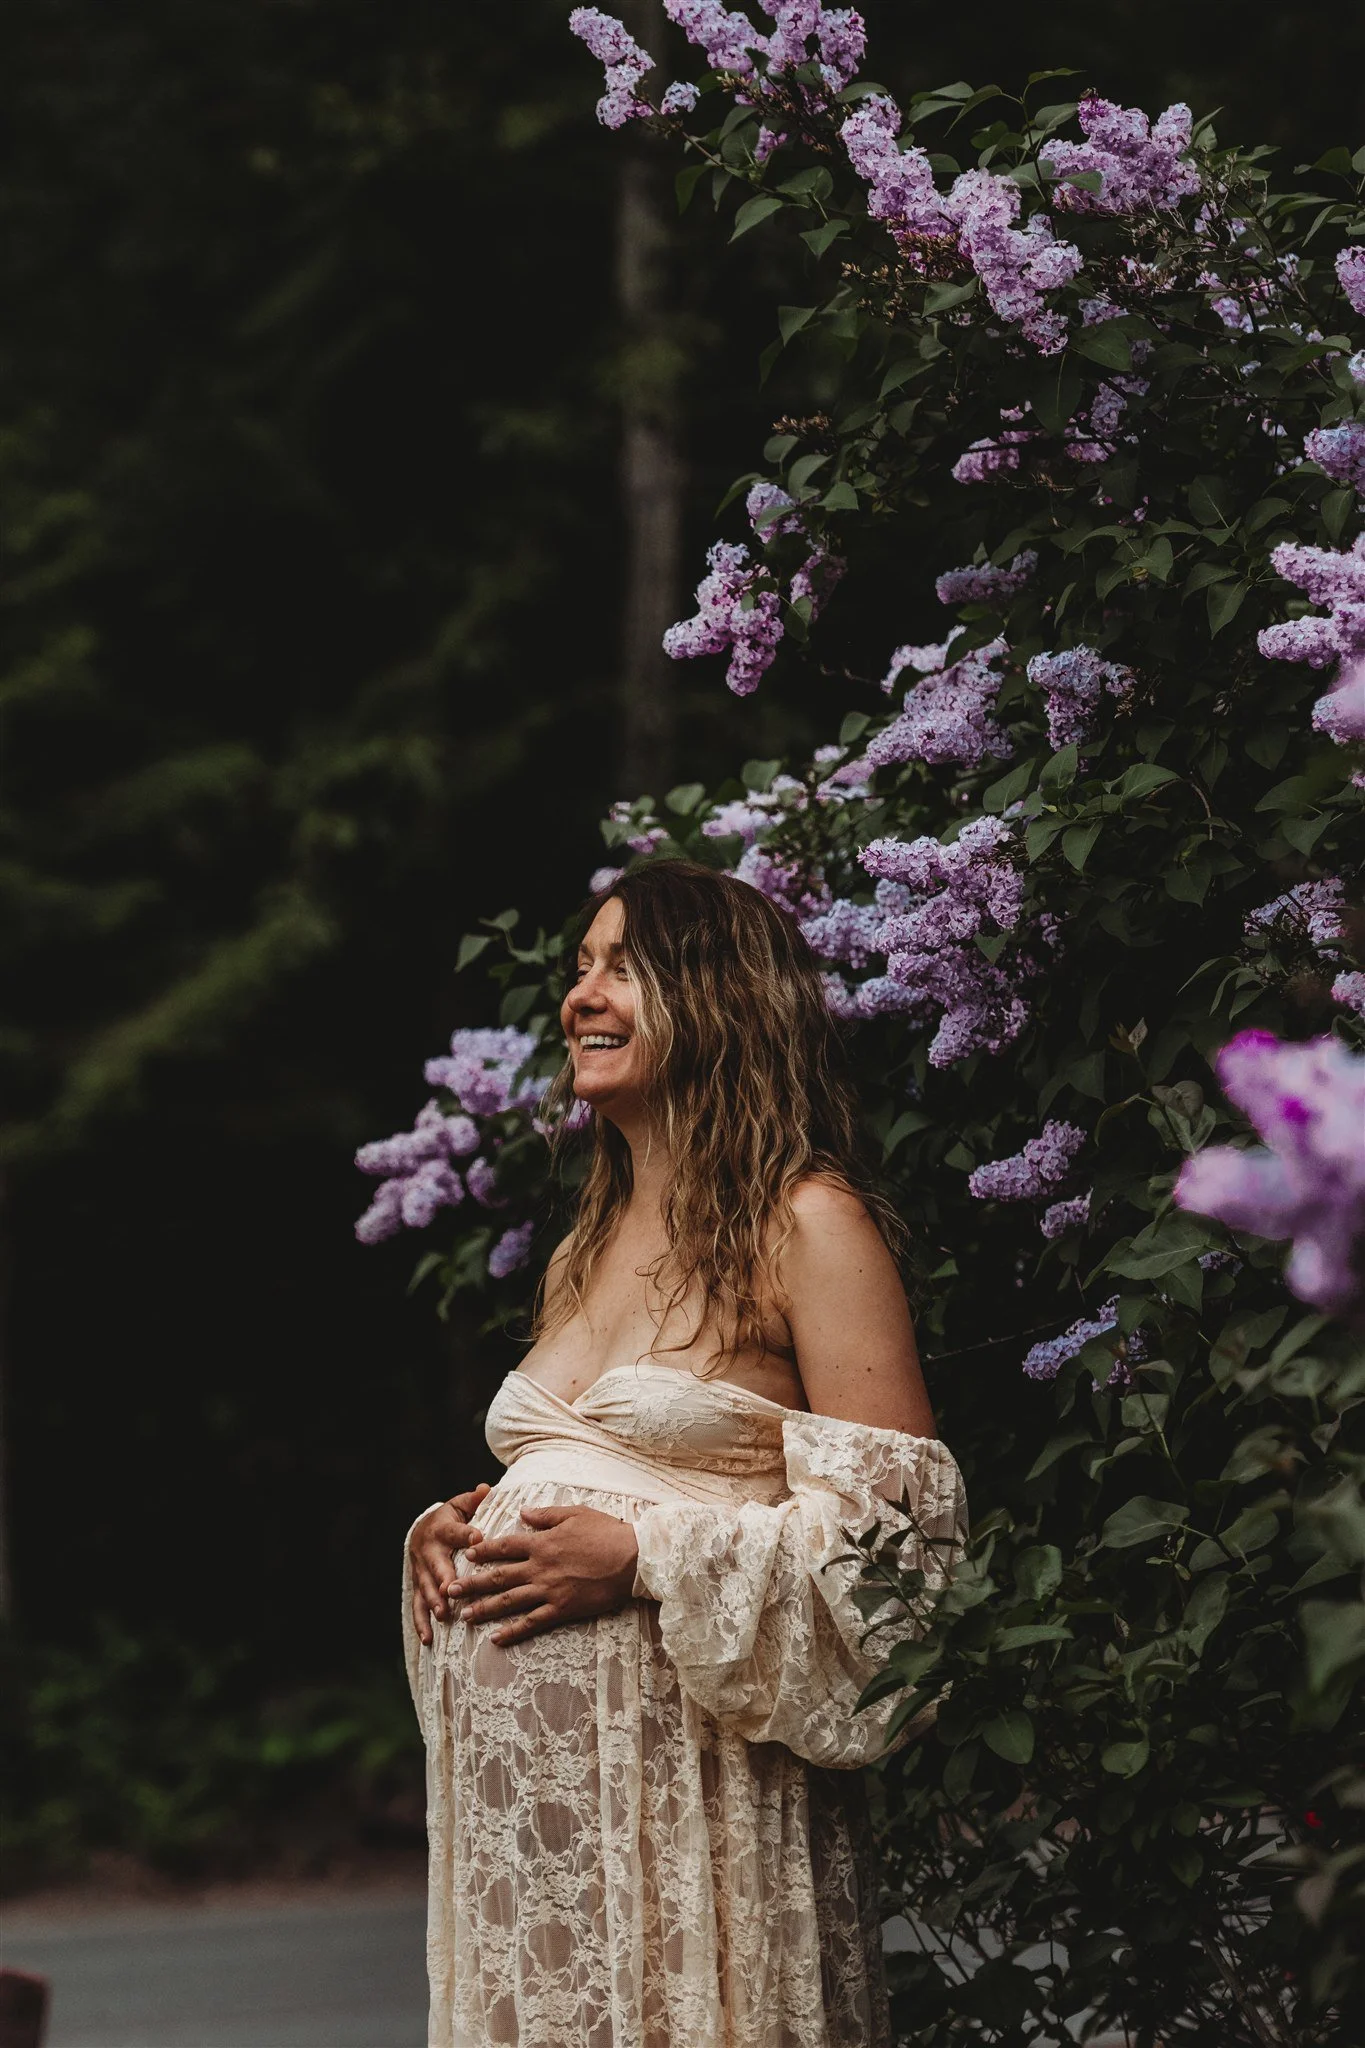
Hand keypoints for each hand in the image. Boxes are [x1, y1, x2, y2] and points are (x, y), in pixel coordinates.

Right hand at [408, 1484, 492, 1646]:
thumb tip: (486, 1488)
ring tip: (442, 1615)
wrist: (421, 1531)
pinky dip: (421, 1622)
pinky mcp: (419, 1587)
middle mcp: (429, 1551)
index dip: (466, 1534)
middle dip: (443, 1576)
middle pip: (436, 1564)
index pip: (456, 1530)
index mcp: (443, 1528)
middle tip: (452, 1589)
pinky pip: (418, 1606)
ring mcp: (422, 1571)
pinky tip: (427, 1638)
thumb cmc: (450, 1520)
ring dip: (433, 1602)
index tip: (478, 1537)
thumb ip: (473, 1500)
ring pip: (426, 1588)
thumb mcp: (460, 1506)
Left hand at [455, 1504, 639, 1646]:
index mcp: (542, 1542)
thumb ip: (545, 1515)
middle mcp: (540, 1567)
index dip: (483, 1551)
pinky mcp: (561, 1609)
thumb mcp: (575, 1513)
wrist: (632, 1558)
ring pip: (509, 1602)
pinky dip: (513, 1632)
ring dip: (484, 1609)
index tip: (466, 1555)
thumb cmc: (606, 1532)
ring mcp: (549, 1590)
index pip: (504, 1546)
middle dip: (472, 1584)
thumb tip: (522, 1512)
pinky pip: (531, 1623)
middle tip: (451, 1591)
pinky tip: (496, 1638)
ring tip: (465, 1616)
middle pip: (499, 1577)